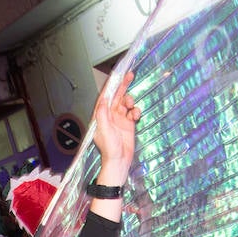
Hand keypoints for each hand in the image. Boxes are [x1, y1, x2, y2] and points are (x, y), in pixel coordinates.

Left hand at [91, 70, 139, 186]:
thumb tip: (103, 99)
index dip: (111, 86)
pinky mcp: (128, 124)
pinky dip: (136, 111)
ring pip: (125, 103)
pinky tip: (136, 115)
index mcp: (101, 116)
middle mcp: (110, 116)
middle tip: (129, 75)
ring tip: (131, 105)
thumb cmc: (109, 149)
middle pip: (116, 96)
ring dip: (130, 101)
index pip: (105, 97)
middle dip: (122, 86)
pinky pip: (133, 112)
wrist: (119, 161)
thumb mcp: (104, 130)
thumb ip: (103, 114)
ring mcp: (119, 119)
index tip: (117, 76)